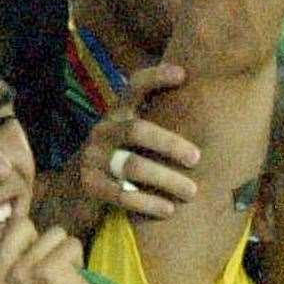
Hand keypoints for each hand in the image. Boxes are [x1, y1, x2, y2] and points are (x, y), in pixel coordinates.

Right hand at [0, 219, 115, 283]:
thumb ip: (2, 260)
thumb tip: (11, 220)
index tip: (18, 246)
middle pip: (19, 224)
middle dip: (40, 239)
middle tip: (45, 268)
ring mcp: (18, 274)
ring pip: (51, 231)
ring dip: (62, 250)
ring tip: (61, 278)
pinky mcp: (46, 270)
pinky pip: (71, 242)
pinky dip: (78, 257)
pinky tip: (73, 281)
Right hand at [79, 63, 200, 218]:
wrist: (73, 191)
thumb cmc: (120, 157)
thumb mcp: (131, 135)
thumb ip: (158, 120)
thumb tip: (211, 106)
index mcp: (118, 112)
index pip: (134, 86)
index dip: (156, 77)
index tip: (183, 74)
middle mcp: (103, 130)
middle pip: (137, 130)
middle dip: (170, 144)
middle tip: (197, 158)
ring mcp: (92, 158)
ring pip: (132, 166)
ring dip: (166, 179)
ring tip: (192, 192)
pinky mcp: (88, 186)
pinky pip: (121, 195)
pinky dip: (148, 202)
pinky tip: (169, 209)